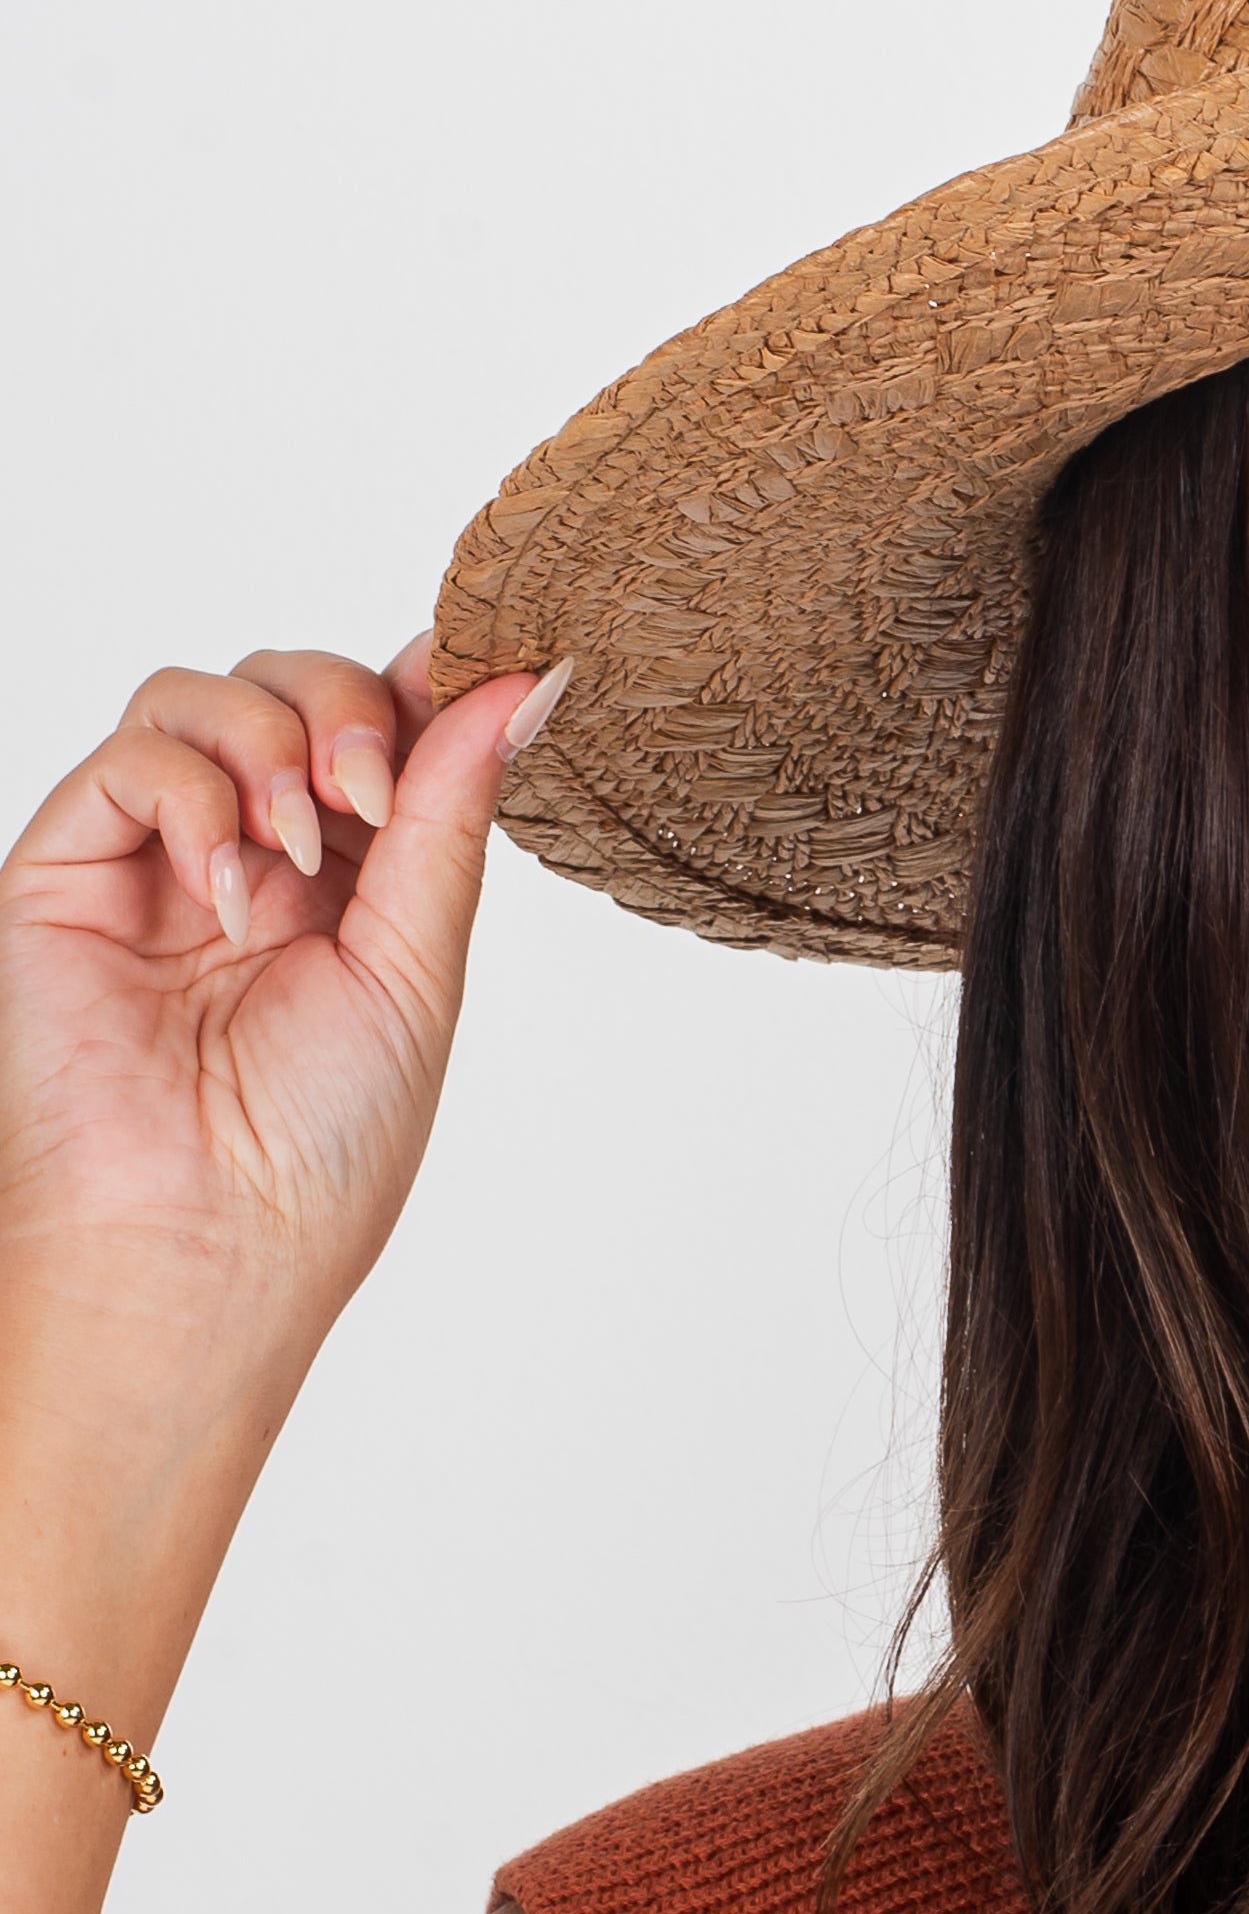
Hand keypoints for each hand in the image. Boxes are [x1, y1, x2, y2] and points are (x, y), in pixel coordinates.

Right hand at [0, 639, 564, 1433]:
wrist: (205, 1248)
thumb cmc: (315, 1151)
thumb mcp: (419, 968)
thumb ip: (451, 816)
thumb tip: (518, 683)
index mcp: (345, 882)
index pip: (378, 726)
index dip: (423, 683)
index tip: (480, 665)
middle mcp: (248, 859)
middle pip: (291, 681)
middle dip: (348, 706)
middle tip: (371, 794)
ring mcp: (153, 862)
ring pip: (203, 694)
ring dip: (275, 741)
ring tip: (301, 850)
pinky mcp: (65, 874)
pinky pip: (131, 758)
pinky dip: (196, 797)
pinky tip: (230, 894)